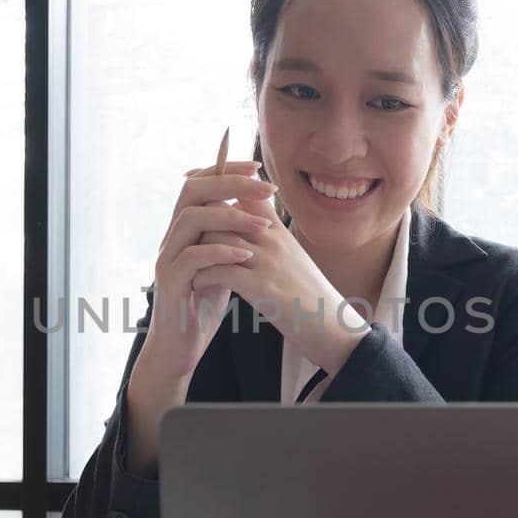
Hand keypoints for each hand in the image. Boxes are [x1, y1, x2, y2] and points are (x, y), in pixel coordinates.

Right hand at [139, 151, 278, 379]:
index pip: (198, 182)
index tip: (256, 168)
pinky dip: (221, 252)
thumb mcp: (222, 264)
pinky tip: (245, 256)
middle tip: (266, 188)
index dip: (225, 169)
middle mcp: (171, 238)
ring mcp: (167, 259)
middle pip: (192, 190)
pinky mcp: (170, 283)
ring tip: (263, 227)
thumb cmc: (202, 305)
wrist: (181, 347)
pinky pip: (192, 258)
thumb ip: (230, 237)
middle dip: (230, 183)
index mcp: (184, 229)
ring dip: (231, 217)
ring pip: (191, 218)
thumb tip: (256, 209)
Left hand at [188, 190, 370, 375]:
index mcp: (278, 230)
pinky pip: (220, 271)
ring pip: (217, 238)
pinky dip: (203, 277)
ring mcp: (268, 262)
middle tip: (184, 242)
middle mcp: (273, 239)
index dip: (219, 190)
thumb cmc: (309, 294)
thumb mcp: (292, 255)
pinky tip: (198, 286)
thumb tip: (246, 218)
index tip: (198, 199)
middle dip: (199, 225)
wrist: (333, 327)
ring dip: (196, 252)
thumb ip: (270, 235)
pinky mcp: (262, 288)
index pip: (246, 192)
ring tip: (188, 266)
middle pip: (223, 211)